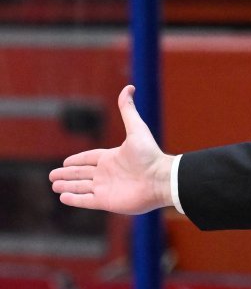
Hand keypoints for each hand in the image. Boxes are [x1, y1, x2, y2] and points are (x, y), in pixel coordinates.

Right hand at [49, 85, 174, 214]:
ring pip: (81, 187)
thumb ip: (128, 110)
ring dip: (68, 187)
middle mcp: (108, 173)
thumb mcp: (137, 128)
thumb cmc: (150, 155)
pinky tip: (63, 197)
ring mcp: (107, 188)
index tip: (66, 162)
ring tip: (54, 186)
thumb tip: (129, 87)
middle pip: (82, 174)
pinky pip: (86, 201)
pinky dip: (74, 199)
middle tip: (52, 176)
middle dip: (67, 175)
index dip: (78, 160)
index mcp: (112, 157)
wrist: (160, 179)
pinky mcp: (107, 201)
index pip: (89, 158)